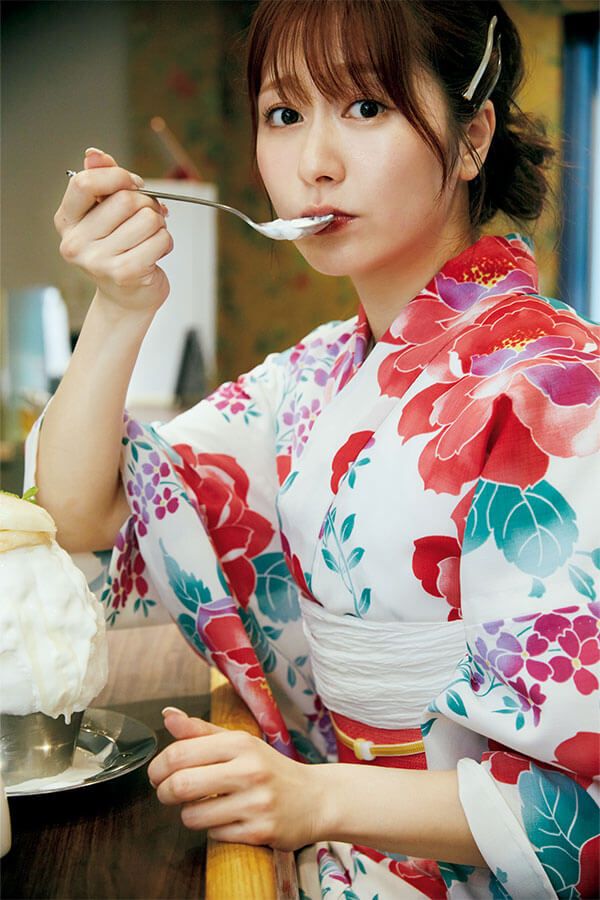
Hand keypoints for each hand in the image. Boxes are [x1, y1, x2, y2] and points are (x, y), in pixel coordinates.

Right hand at [54, 147, 172, 315]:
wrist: (127, 298)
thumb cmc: (119, 251)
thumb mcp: (105, 214)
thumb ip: (102, 181)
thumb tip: (93, 153)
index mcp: (67, 222)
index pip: (84, 183)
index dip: (117, 176)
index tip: (133, 184)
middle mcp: (76, 243)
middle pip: (125, 199)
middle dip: (146, 203)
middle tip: (148, 217)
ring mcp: (98, 261)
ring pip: (148, 219)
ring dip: (159, 225)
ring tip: (149, 238)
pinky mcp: (125, 273)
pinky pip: (160, 239)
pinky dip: (166, 242)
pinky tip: (156, 252)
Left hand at [148, 708, 321, 851]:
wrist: (315, 799)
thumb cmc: (269, 769)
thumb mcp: (239, 743)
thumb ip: (200, 731)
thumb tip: (167, 716)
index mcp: (240, 743)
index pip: (180, 753)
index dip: (158, 767)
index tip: (157, 775)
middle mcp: (249, 770)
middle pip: (181, 785)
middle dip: (164, 792)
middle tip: (167, 793)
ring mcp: (255, 802)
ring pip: (193, 816)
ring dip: (188, 814)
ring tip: (202, 806)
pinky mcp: (260, 832)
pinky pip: (215, 835)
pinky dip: (213, 829)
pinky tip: (227, 818)